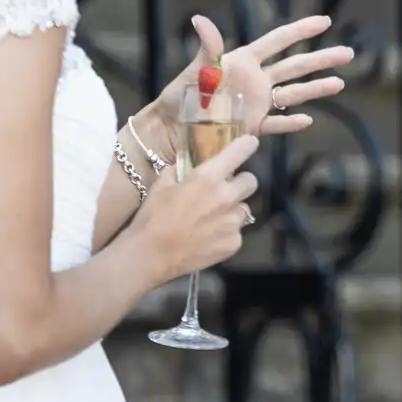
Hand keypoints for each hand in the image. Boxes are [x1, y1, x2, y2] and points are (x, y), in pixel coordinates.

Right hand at [133, 132, 261, 281]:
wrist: (149, 256)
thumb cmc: (152, 217)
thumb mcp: (161, 185)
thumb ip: (178, 171)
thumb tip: (185, 167)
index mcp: (208, 177)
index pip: (241, 151)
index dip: (247, 145)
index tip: (249, 144)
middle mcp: (226, 197)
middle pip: (251, 181)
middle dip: (240, 183)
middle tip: (224, 190)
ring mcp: (233, 222)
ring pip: (245, 209)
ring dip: (233, 210)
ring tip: (213, 219)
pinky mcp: (234, 243)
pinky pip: (237, 232)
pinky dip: (227, 233)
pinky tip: (209, 238)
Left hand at [147, 14, 353, 141]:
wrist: (171, 133)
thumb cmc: (178, 99)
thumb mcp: (196, 72)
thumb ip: (207, 48)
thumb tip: (200, 19)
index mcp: (242, 62)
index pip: (278, 41)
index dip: (301, 30)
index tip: (325, 21)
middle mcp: (253, 80)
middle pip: (295, 67)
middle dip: (322, 59)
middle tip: (348, 53)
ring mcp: (255, 104)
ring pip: (293, 94)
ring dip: (316, 89)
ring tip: (341, 83)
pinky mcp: (251, 127)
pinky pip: (276, 123)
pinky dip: (291, 123)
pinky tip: (308, 120)